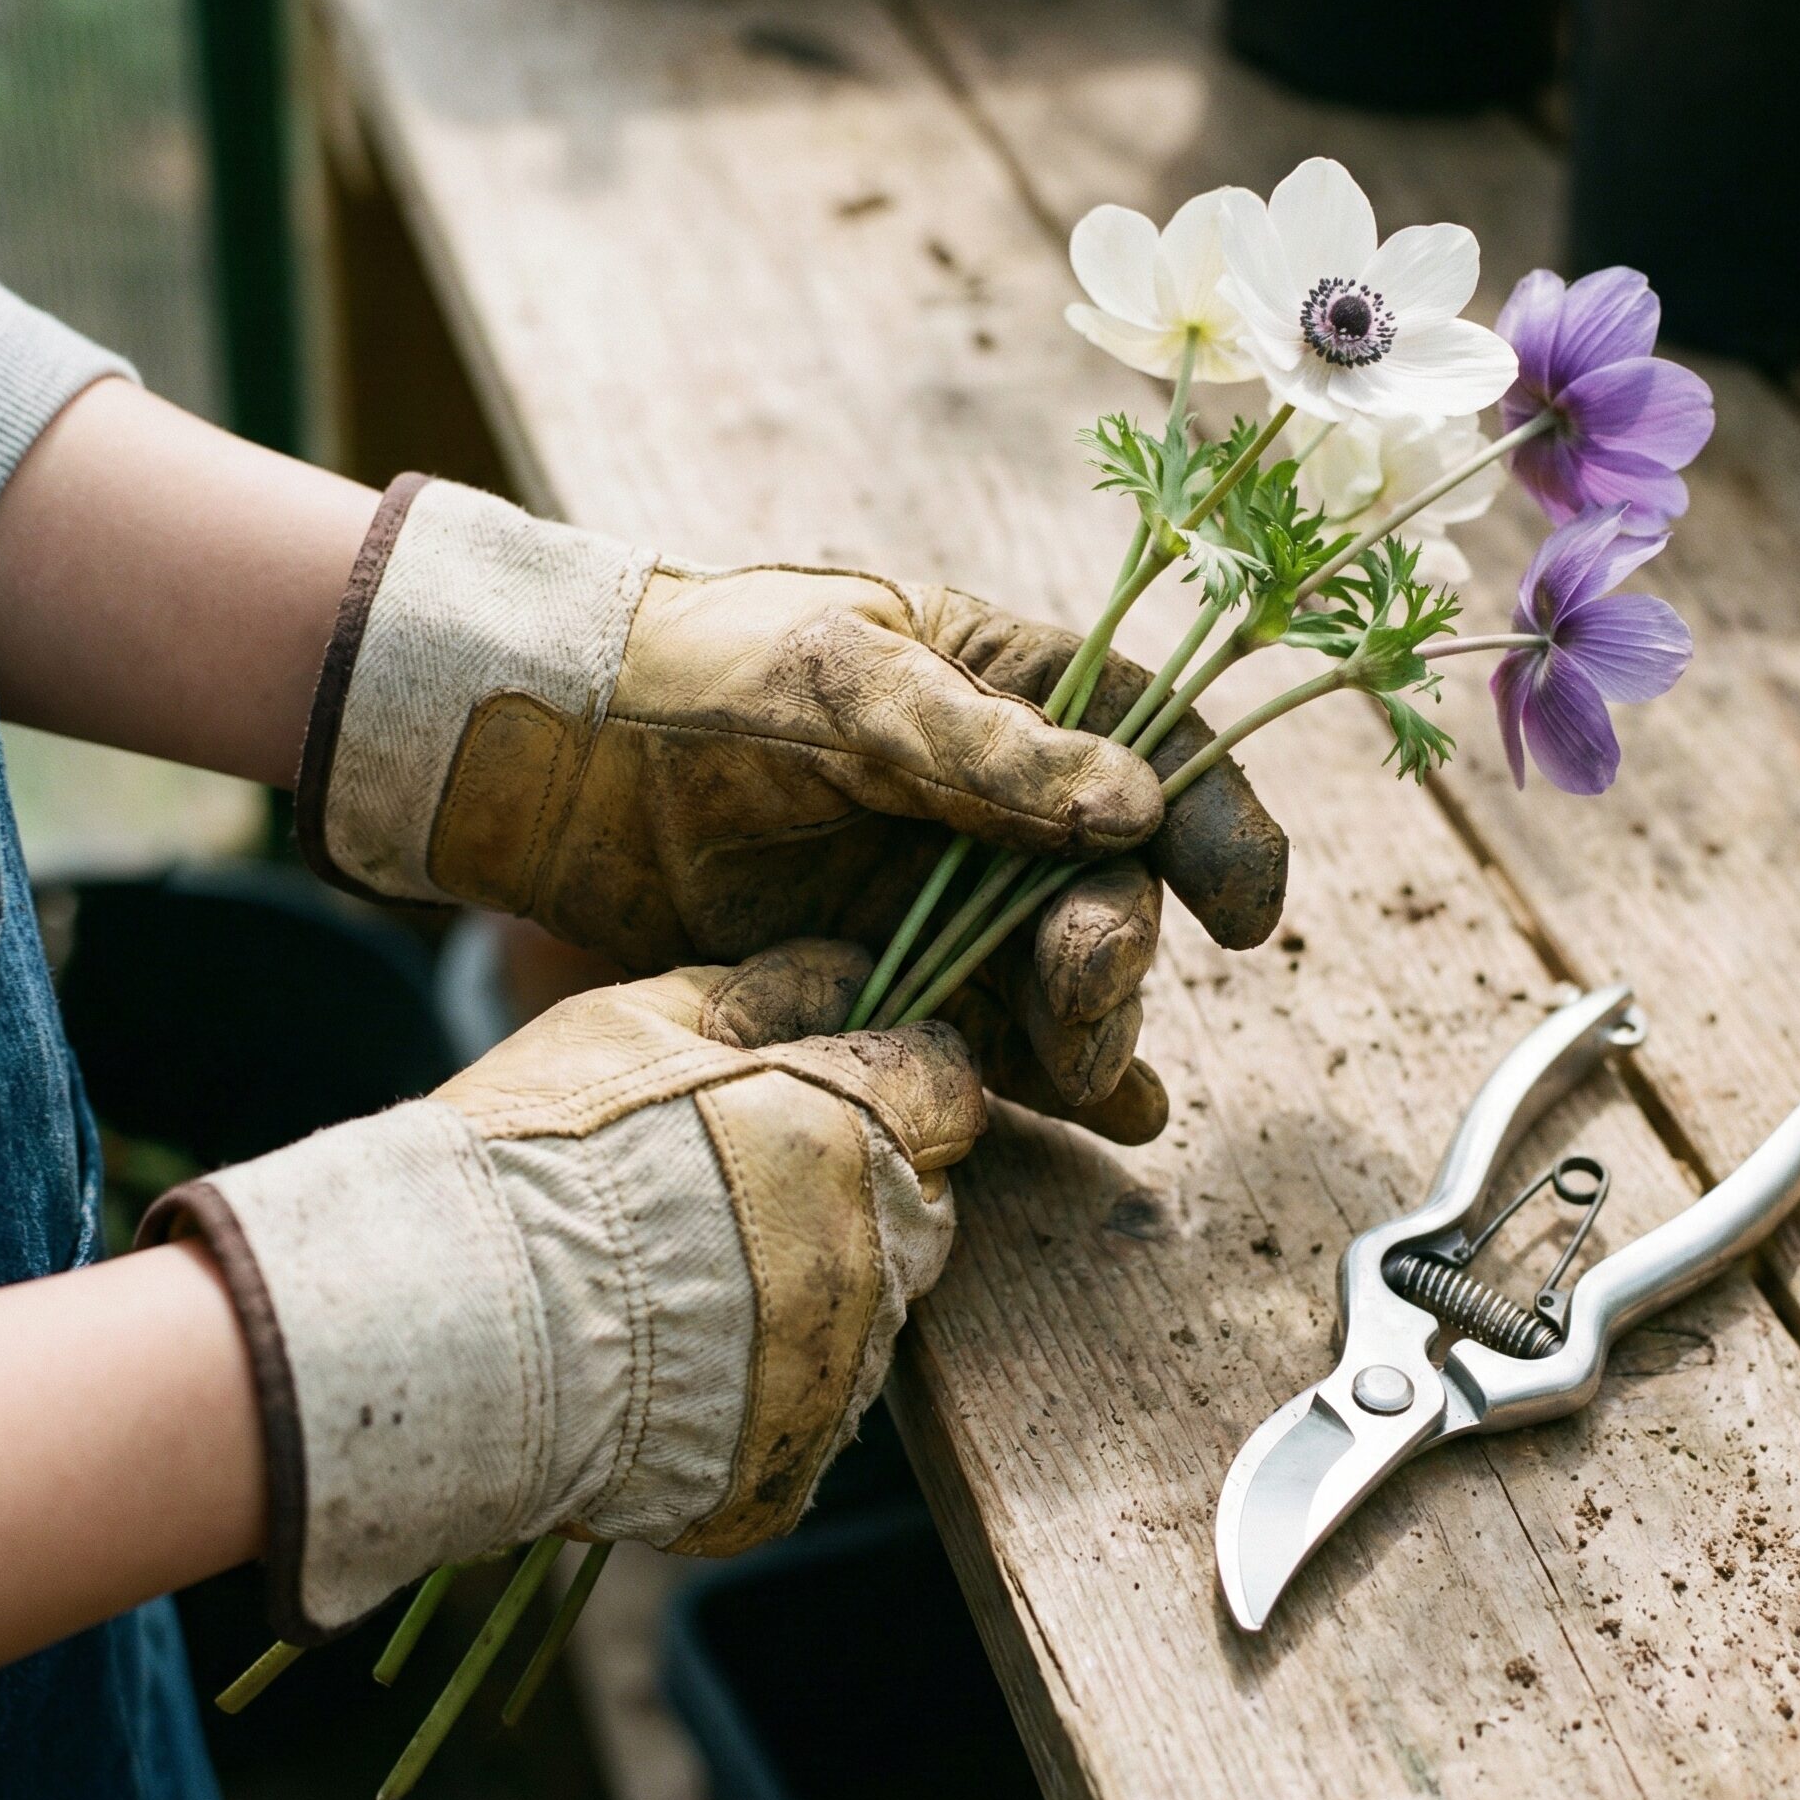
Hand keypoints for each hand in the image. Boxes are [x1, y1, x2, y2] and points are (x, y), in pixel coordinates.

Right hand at [141, 941, 984, 1642]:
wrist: (433, 1330)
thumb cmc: (529, 1155)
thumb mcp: (631, 1025)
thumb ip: (761, 988)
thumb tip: (852, 967)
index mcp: (847, 1128)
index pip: (948, 1085)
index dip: (904, 1072)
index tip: (852, 1075)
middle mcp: (869, 1253)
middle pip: (925, 1203)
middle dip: (868, 1180)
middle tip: (747, 1179)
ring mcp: (835, 1373)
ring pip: (876, 1310)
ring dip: (819, 1284)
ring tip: (693, 1275)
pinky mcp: (787, 1469)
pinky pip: (812, 1413)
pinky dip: (766, 1385)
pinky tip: (678, 1358)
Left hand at [299, 477, 1287, 1142]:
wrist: (555, 757)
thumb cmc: (694, 674)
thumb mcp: (839, 679)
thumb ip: (979, 751)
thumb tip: (1132, 810)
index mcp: (1011, 689)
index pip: (1158, 746)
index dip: (1219, 825)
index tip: (1245, 911)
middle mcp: (1003, 800)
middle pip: (1116, 887)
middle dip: (1116, 950)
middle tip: (1079, 988)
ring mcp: (949, 893)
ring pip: (1064, 978)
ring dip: (1092, 1033)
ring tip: (1087, 1082)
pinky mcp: (895, 972)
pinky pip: (989, 1035)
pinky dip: (1046, 1082)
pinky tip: (1099, 1125)